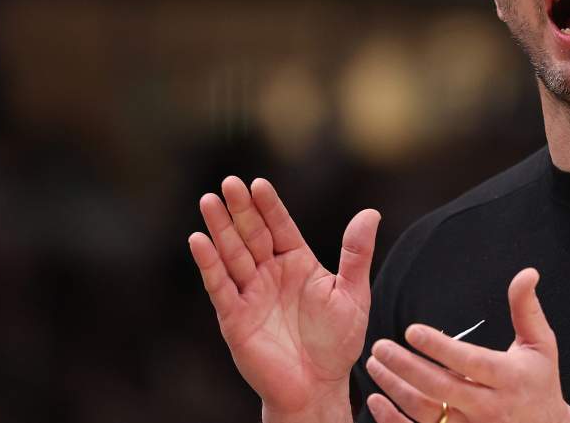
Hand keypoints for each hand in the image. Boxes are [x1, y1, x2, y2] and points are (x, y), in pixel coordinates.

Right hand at [188, 176, 379, 418]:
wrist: (319, 387)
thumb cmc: (337, 343)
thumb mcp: (353, 294)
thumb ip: (356, 253)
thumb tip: (371, 212)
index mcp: (298, 263)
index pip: (281, 227)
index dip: (269, 205)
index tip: (258, 183)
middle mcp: (271, 274)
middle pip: (252, 234)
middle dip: (240, 209)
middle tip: (229, 182)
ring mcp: (251, 294)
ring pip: (232, 255)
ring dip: (219, 228)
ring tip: (208, 201)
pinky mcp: (235, 318)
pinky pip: (220, 287)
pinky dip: (209, 264)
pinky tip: (199, 241)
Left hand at [363, 268, 569, 422]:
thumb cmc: (540, 382)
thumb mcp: (541, 345)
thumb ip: (526, 309)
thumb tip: (526, 273)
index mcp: (508, 378)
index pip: (470, 362)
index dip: (440, 348)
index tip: (413, 331)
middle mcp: (488, 406)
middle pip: (441, 388)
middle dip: (407, 367)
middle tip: (381, 347)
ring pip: (426, 411)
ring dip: (396, 388)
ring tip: (375, 364)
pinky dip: (394, 420)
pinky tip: (377, 400)